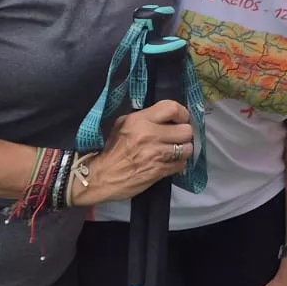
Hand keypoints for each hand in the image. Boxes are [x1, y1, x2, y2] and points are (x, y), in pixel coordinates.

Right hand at [73, 100, 193, 204]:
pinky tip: (170, 163)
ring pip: (187, 148)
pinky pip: (181, 164)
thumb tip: (165, 116)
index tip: (181, 120)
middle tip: (178, 138)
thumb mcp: (122, 125)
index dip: (182, 113)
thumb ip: (144, 118)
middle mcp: (150, 135)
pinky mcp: (159, 171)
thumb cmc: (111, 149)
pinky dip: (178, 164)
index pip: (172, 108)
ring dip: (184, 150)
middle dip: (185, 134)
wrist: (99, 177)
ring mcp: (156, 154)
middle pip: (186, 130)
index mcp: (141, 120)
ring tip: (176, 151)